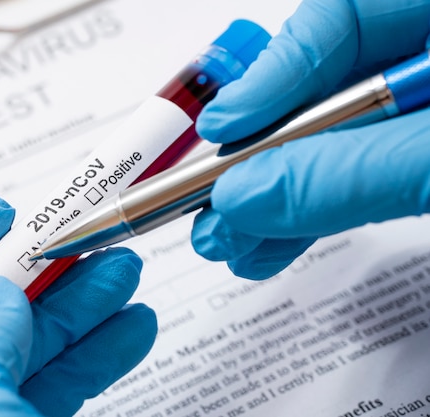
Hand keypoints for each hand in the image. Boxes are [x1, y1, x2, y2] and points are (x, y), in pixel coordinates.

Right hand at [192, 0, 429, 278]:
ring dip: (278, 199)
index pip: (344, 16)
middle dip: (263, 155)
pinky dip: (320, 213)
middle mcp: (429, 59)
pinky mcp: (423, 161)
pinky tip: (275, 242)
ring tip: (234, 242)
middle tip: (214, 205)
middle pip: (324, 88)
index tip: (225, 128)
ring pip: (337, 144)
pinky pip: (363, 178)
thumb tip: (246, 195)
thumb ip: (354, 171)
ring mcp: (426, 114)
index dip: (273, 71)